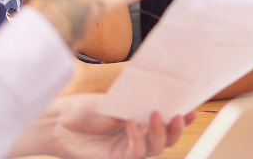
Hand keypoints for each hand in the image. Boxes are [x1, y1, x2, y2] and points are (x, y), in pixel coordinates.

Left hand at [39, 94, 193, 158]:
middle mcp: (137, 136)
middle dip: (176, 128)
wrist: (59, 121)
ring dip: (159, 133)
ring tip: (156, 116)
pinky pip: (135, 153)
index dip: (181, 117)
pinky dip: (137, 139)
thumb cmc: (84, 109)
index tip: (193, 107)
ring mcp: (127, 148)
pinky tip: (131, 124)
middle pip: (166, 139)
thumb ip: (137, 105)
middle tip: (179, 115)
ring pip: (155, 148)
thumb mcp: (115, 101)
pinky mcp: (116, 158)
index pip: (166, 120)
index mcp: (139, 119)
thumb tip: (162, 99)